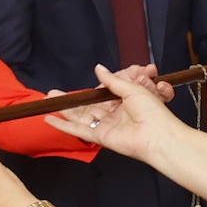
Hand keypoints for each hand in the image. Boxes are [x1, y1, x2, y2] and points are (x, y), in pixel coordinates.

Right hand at [46, 63, 185, 164]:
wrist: (159, 135)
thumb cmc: (153, 112)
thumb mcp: (132, 88)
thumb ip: (112, 80)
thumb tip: (99, 69)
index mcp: (124, 102)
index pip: (101, 95)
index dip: (89, 90)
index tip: (77, 85)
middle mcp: (114, 115)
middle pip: (87, 106)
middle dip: (70, 100)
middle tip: (53, 93)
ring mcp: (106, 126)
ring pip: (80, 117)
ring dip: (63, 109)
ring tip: (47, 100)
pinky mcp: (100, 137)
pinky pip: (79, 131)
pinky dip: (64, 125)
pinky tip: (50, 119)